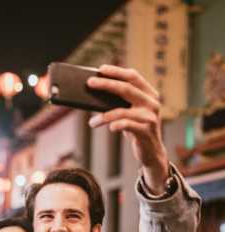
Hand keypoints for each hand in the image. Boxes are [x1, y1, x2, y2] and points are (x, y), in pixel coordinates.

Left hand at [87, 65, 169, 192]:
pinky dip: (115, 125)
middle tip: (90, 83)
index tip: (100, 69)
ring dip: (103, 116)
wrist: (151, 151)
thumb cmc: (136, 129)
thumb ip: (119, 103)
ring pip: (122, 110)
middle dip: (106, 84)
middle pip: (126, 89)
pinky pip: (126, 125)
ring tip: (92, 122)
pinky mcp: (146, 131)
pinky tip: (109, 128)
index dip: (116, 71)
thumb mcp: (130, 113)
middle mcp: (151, 102)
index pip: (133, 76)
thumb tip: (95, 94)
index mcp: (149, 93)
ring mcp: (150, 116)